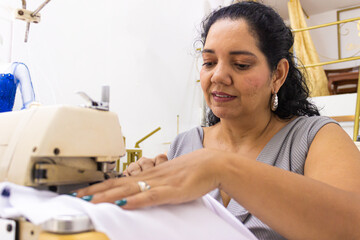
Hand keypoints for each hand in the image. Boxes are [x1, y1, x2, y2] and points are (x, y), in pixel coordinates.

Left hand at [76, 149, 221, 208]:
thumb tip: (138, 195)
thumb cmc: (191, 170)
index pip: (119, 181)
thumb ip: (153, 186)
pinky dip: (138, 200)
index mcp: (149, 175)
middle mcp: (151, 177)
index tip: (83, 191)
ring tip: (92, 201)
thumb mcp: (168, 178)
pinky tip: (126, 204)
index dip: (99, 187)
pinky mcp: (173, 191)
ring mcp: (161, 183)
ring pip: (131, 189)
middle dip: (97, 192)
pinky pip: (153, 196)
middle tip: (78, 197)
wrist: (211, 164)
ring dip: (110, 196)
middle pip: (118, 185)